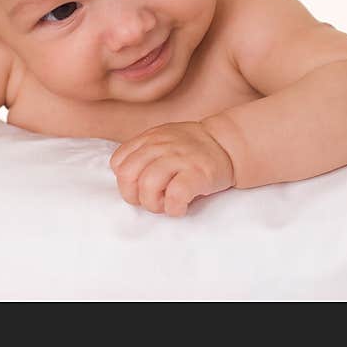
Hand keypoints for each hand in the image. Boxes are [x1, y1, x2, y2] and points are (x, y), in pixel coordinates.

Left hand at [109, 121, 234, 216]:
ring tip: (166, 205)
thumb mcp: (163, 140)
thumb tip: (126, 181)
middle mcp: (160, 145)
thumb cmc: (192, 149)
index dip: (126, 182)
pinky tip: (180, 207)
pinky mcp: (198, 173)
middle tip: (152, 200)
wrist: (228, 144)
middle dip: (134, 196)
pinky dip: (174, 208)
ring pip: (147, 186)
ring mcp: (179, 158)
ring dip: (153, 204)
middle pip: (127, 176)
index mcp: (149, 139)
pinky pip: (175, 196)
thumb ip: (143, 153)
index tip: (140, 188)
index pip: (118, 162)